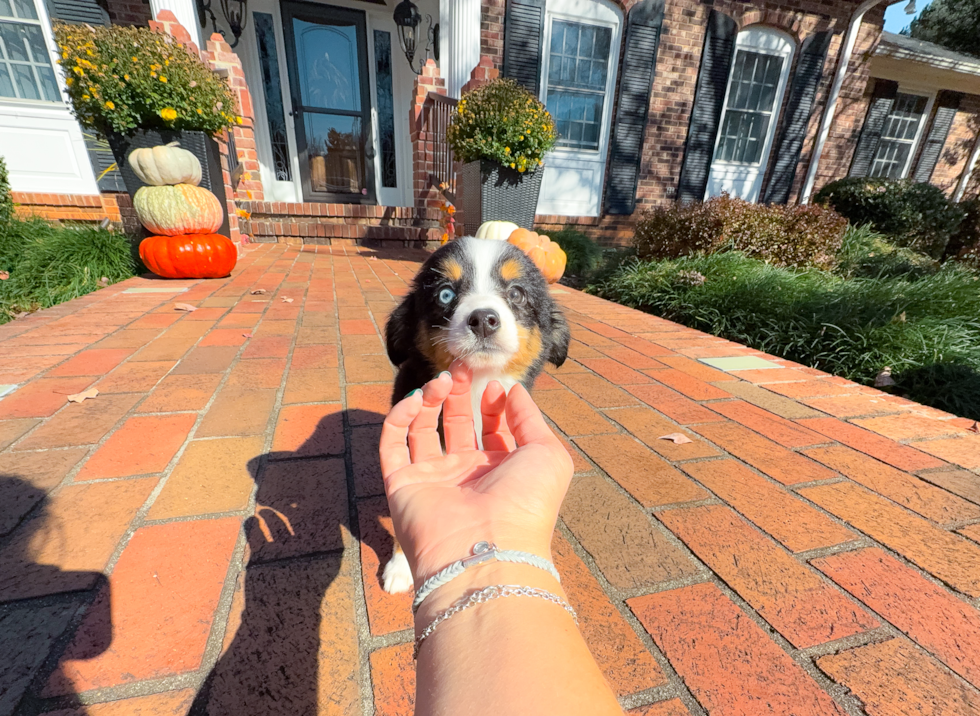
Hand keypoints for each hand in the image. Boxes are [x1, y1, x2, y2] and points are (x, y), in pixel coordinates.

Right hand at [379, 362, 573, 586]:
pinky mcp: (401, 483)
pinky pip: (392, 444)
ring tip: (441, 382)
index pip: (491, 428)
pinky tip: (415, 400)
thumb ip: (530, 418)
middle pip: (456, 424)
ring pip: (422, 430)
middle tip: (459, 368)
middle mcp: (466, 474)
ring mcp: (433, 479)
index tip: (493, 385)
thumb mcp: (547, 454)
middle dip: (458, 394)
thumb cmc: (526, 503)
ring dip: (429, 401)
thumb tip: (514, 389)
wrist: (488, 549)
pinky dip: (399, 417)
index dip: (491, 404)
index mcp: (500, 470)